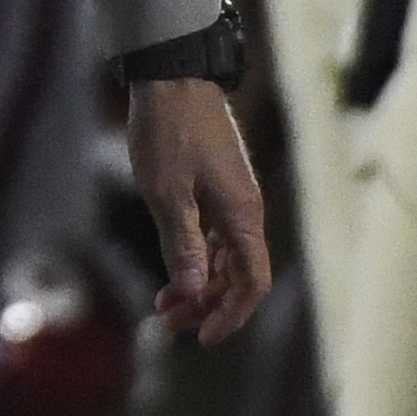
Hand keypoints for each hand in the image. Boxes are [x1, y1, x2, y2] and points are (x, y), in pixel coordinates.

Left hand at [127, 76, 271, 340]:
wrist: (173, 78)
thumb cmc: (168, 133)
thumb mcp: (167, 194)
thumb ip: (183, 246)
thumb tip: (195, 294)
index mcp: (243, 216)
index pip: (251, 282)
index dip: (231, 315)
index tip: (202, 337)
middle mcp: (246, 211)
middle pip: (238, 275)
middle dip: (208, 304)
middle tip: (169, 323)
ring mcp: (233, 198)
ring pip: (225, 257)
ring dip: (200, 284)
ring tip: (164, 303)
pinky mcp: (218, 186)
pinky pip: (216, 235)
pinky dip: (197, 257)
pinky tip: (174, 267)